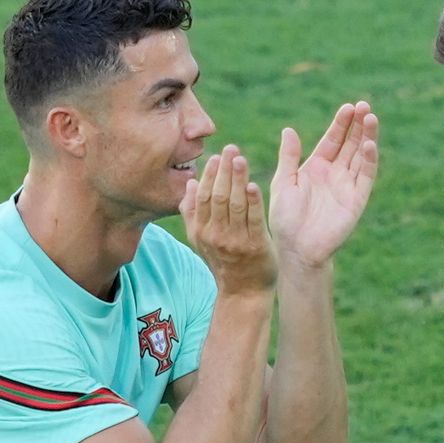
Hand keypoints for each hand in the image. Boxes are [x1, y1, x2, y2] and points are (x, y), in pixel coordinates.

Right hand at [181, 144, 276, 296]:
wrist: (243, 293)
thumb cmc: (224, 261)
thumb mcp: (201, 239)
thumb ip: (192, 213)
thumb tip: (188, 183)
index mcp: (200, 231)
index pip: (202, 197)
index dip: (208, 176)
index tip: (215, 157)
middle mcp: (215, 235)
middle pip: (217, 197)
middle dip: (223, 171)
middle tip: (230, 149)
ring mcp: (234, 241)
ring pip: (234, 205)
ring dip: (237, 180)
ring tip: (240, 159)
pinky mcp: (255, 246)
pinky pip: (253, 220)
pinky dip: (253, 202)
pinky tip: (253, 185)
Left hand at [268, 101, 379, 268]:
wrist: (297, 248)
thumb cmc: (286, 219)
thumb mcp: (284, 182)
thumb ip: (289, 156)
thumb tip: (289, 129)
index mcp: (316, 167)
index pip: (332, 140)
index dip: (341, 124)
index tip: (348, 107)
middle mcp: (334, 174)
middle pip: (350, 144)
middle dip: (357, 125)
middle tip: (364, 105)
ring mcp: (347, 186)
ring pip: (360, 156)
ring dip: (366, 137)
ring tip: (371, 117)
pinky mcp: (356, 199)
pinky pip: (365, 177)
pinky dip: (369, 160)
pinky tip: (370, 144)